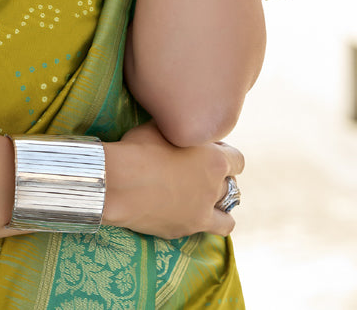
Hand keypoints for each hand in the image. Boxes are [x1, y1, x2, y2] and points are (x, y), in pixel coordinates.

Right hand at [103, 120, 244, 238]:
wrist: (118, 182)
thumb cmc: (138, 148)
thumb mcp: (161, 128)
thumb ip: (179, 131)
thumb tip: (177, 126)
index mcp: (215, 160)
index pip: (238, 160)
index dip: (224, 154)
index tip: (207, 151)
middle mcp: (214, 189)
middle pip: (231, 186)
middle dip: (219, 180)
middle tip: (198, 173)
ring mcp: (201, 213)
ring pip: (227, 218)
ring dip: (219, 210)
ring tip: (202, 201)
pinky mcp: (184, 230)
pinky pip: (202, 231)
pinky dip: (198, 223)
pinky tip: (183, 214)